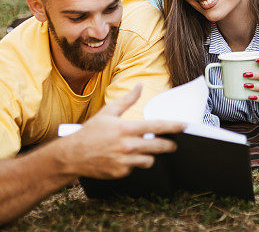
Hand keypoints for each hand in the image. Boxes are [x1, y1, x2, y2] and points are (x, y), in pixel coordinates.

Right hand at [57, 84, 185, 179]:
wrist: (73, 155)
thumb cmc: (91, 132)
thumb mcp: (108, 112)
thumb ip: (127, 100)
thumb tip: (139, 85)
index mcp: (126, 128)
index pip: (156, 126)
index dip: (173, 126)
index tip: (185, 125)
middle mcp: (127, 145)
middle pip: (158, 146)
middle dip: (169, 145)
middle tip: (172, 145)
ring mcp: (124, 161)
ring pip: (149, 159)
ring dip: (149, 155)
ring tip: (142, 150)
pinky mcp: (120, 172)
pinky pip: (135, 168)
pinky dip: (133, 163)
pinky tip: (124, 158)